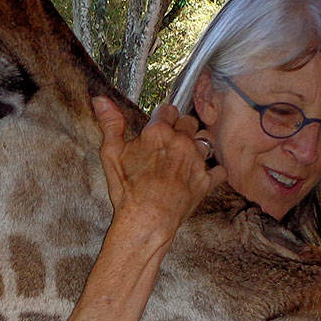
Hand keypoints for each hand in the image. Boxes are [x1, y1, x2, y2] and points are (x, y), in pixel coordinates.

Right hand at [92, 96, 226, 247]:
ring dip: (197, 145)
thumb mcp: (111, 153)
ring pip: (205, 141)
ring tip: (185, 156)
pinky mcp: (206, 181)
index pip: (168, 110)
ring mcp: (197, 161)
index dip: (162, 117)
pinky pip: (219, 169)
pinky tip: (201, 174)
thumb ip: (110, 123)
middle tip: (170, 141)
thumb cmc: (128, 190)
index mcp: (159, 132)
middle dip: (181, 128)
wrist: (146, 220)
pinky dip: (213, 171)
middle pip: (189, 122)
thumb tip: (101, 100)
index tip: (159, 125)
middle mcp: (182, 142)